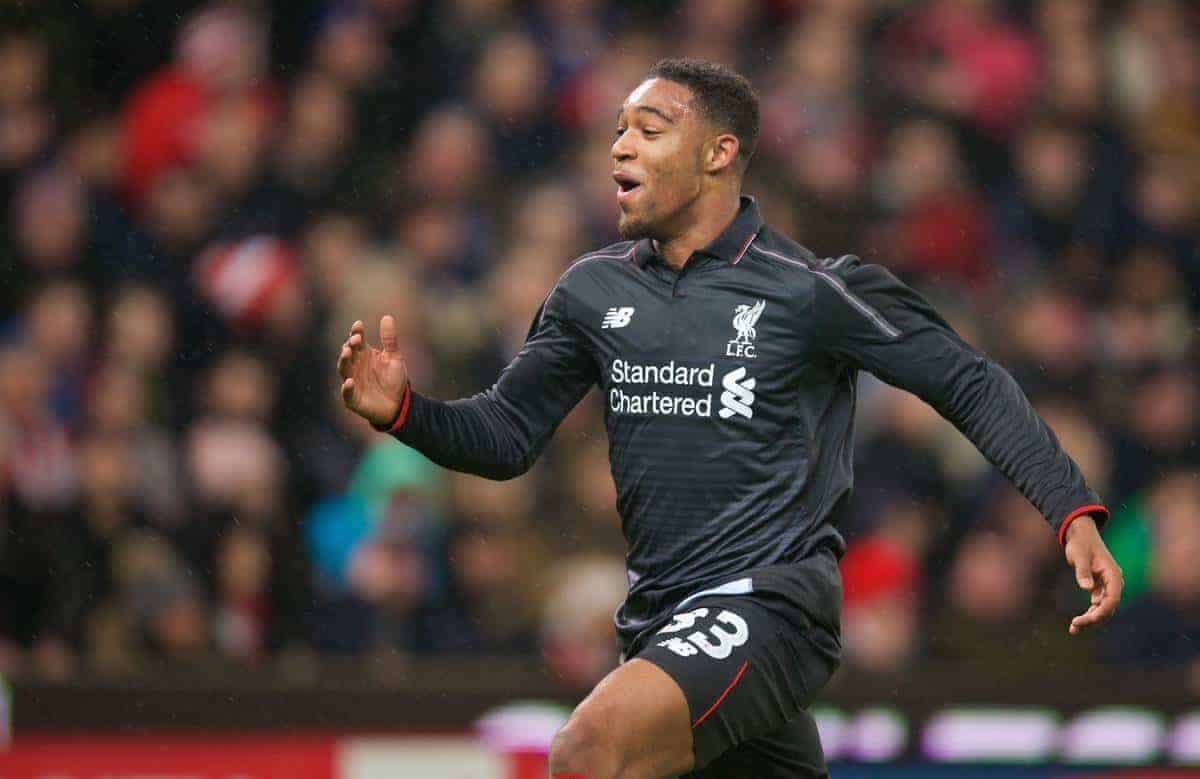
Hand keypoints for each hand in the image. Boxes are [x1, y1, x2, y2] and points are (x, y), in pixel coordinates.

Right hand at [337, 316, 407, 428]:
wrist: (399, 404)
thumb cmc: (394, 379)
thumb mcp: (394, 357)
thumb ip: (390, 339)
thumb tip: (387, 316)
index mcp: (364, 354)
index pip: (357, 340)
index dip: (356, 332)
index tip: (359, 325)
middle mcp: (355, 366)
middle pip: (348, 353)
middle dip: (350, 345)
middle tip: (356, 339)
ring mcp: (352, 381)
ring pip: (344, 369)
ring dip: (344, 360)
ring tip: (347, 352)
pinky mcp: (353, 399)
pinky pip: (347, 393)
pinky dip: (346, 388)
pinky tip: (349, 381)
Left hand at [1063, 515, 1122, 634]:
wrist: (1080, 534)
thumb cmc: (1080, 543)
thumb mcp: (1079, 555)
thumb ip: (1083, 571)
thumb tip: (1087, 588)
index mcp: (1113, 574)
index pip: (1113, 598)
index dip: (1102, 611)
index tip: (1088, 619)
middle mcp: (1113, 582)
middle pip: (1108, 607)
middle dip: (1094, 618)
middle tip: (1075, 626)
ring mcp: (1107, 586)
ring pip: (1102, 608)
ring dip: (1091, 619)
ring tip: (1074, 629)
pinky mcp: (1099, 587)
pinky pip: (1096, 605)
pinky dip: (1088, 614)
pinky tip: (1076, 623)